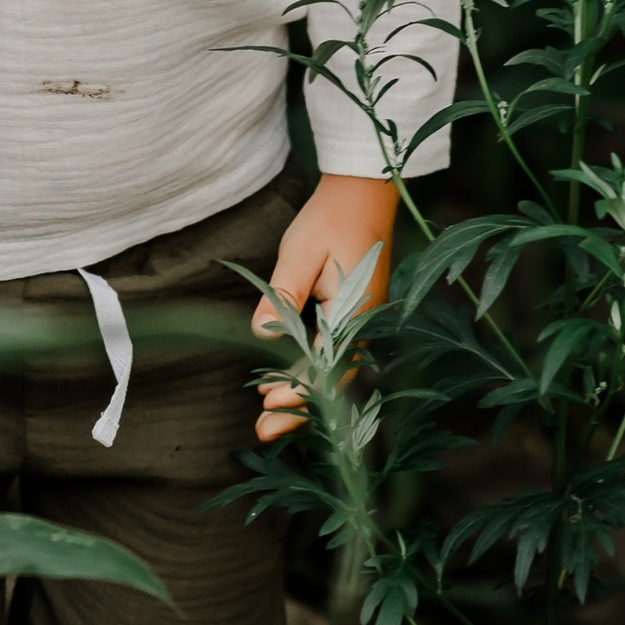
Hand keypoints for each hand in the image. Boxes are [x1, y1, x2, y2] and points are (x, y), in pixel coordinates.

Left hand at [251, 172, 396, 441]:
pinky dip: (312, 372)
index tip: (269, 403)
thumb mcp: (299, 253)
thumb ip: (282, 295)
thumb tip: (260, 335)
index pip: (326, 363)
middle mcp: (364, 321)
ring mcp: (362, 318)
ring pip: (334, 368)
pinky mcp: (355, 312)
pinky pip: (335, 352)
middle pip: (333, 377)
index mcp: (355, 310)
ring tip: (270, 418)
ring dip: (304, 393)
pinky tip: (287, 381)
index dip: (298, 388)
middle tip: (263, 433)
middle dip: (299, 407)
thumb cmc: (331, 218)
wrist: (362, 190)